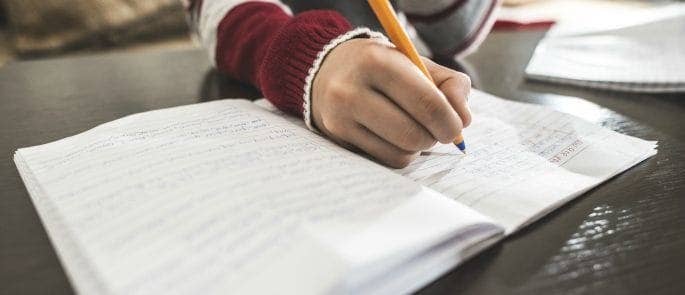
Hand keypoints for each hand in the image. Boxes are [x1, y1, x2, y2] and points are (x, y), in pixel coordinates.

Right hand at [311, 38, 470, 167]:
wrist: (327, 71)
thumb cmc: (383, 67)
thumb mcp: (416, 62)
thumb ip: (451, 84)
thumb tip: (464, 120)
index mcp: (377, 62)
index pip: (426, 103)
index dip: (449, 121)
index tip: (456, 127)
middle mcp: (351, 91)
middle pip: (412, 134)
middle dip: (435, 137)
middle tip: (438, 131)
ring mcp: (340, 118)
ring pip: (400, 153)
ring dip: (418, 147)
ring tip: (414, 129)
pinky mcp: (338, 139)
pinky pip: (386, 160)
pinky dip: (401, 153)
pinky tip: (395, 137)